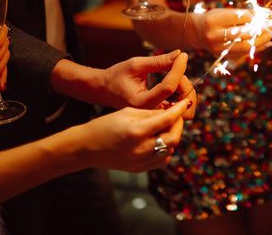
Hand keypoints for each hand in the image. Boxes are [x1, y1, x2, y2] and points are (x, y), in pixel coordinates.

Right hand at [74, 100, 191, 172]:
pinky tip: (158, 140)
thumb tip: (170, 111)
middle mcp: (140, 149)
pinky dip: (165, 150)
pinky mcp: (139, 169)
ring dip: (172, 137)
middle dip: (178, 125)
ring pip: (169, 151)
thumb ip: (150, 112)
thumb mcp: (126, 112)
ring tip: (166, 127)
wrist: (85, 148)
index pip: (167, 119)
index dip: (179, 109)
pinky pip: (161, 160)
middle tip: (176, 115)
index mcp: (136, 132)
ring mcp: (140, 162)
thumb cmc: (104, 126)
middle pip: (173, 138)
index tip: (186, 102)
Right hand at [102, 50, 195, 114]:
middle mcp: (149, 113)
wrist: (103, 90)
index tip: (182, 56)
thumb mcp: (135, 65)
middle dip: (185, 86)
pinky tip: (175, 83)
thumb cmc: (116, 76)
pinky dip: (182, 95)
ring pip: (183, 111)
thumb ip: (158, 61)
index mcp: (141, 102)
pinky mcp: (159, 113)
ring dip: (185, 92)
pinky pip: (178, 109)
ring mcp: (155, 116)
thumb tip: (179, 55)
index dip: (178, 69)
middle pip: (182, 107)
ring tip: (176, 77)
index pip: (168, 88)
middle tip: (178, 71)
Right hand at [191, 8, 271, 56]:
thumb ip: (242, 15)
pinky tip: (267, 43)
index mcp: (213, 20)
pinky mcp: (222, 56)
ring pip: (244, 46)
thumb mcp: (224, 12)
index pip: (239, 18)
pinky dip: (256, 48)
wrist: (198, 33)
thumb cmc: (215, 19)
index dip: (255, 17)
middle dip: (261, 30)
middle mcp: (213, 35)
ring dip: (262, 41)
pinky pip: (243, 53)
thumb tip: (264, 17)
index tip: (266, 16)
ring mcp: (217, 48)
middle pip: (242, 34)